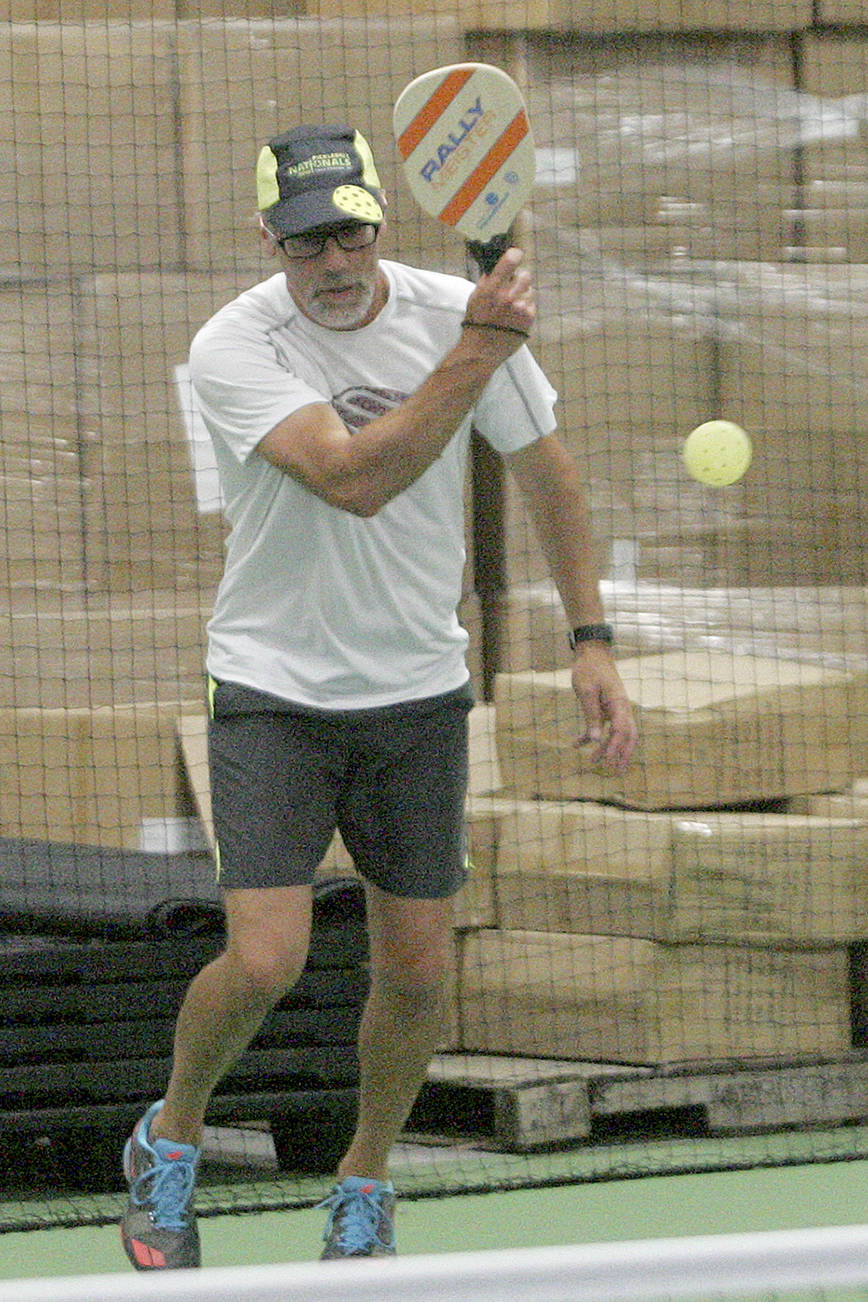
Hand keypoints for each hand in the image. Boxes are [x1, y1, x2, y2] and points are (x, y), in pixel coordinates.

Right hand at [461, 248, 535, 355]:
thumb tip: (496, 266)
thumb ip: (486, 281)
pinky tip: (515, 316)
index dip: (515, 255)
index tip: (516, 254)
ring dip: (523, 294)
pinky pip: (532, 304)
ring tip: (512, 306)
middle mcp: (508, 296)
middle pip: (526, 274)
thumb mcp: (474, 298)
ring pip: (530, 290)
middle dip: (520, 279)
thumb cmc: (476, 323)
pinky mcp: (529, 318)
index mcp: (493, 288)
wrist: (482, 350)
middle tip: (513, 287)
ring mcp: (521, 307)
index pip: (511, 261)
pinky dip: (526, 307)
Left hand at [571, 644, 638, 773]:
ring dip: (608, 748)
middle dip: (622, 754)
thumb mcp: (586, 692)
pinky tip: (577, 744)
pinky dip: (593, 736)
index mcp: (619, 703)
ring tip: (595, 763)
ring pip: (617, 733)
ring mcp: (615, 708)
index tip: (606, 762)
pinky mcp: (607, 708)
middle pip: (627, 736)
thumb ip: (591, 716)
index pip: (621, 731)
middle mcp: (621, 708)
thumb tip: (596, 740)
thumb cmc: (588, 669)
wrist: (592, 653)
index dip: (614, 748)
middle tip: (616, 772)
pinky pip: (604, 726)